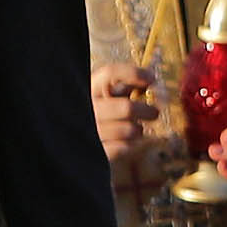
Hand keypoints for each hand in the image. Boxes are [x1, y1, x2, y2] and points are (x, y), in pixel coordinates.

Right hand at [91, 61, 187, 191]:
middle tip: (154, 113)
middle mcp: (84, 108)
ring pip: (129, 130)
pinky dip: (130, 145)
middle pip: (128, 108)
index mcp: (86, 89)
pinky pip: (124, 148)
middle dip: (148, 111)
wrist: (73, 147)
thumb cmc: (100, 115)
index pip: (110, 74)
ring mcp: (88, 132)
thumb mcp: (106, 95)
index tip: (151, 79)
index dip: (134, 74)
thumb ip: (124, 84)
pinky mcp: (95, 153)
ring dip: (137, 130)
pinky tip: (125, 141)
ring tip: (134, 129)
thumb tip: (150, 78)